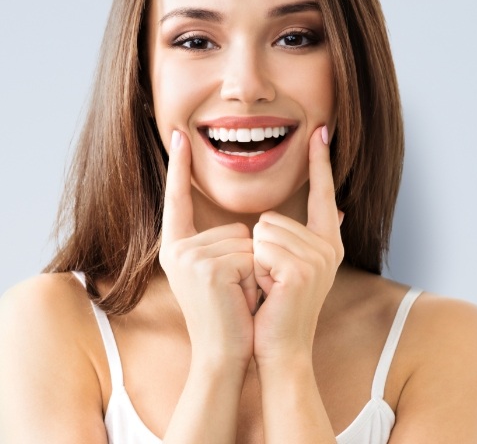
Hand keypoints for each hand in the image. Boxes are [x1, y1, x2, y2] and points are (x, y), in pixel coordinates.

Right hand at [159, 131, 256, 365]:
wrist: (224, 353)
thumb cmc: (230, 311)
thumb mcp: (225, 270)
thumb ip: (235, 240)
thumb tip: (288, 215)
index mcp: (178, 246)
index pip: (177, 199)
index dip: (179, 167)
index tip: (178, 135)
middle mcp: (176, 249)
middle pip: (234, 227)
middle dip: (247, 259)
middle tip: (233, 291)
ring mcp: (188, 257)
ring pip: (246, 241)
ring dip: (253, 270)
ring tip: (236, 296)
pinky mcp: (206, 267)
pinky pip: (250, 255)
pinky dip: (255, 278)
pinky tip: (238, 299)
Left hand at [252, 126, 343, 363]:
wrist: (278, 348)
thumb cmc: (277, 306)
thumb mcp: (295, 267)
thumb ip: (311, 236)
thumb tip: (340, 209)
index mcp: (327, 242)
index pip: (323, 192)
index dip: (320, 162)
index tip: (320, 130)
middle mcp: (328, 247)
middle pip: (271, 217)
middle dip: (260, 249)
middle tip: (271, 281)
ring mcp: (318, 258)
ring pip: (262, 231)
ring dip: (255, 260)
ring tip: (269, 287)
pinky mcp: (300, 270)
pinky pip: (260, 247)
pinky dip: (255, 270)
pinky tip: (268, 292)